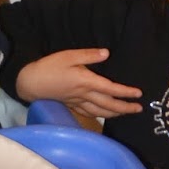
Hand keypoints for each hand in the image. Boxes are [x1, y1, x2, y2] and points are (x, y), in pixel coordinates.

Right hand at [14, 50, 141, 118]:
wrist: (30, 83)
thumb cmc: (49, 67)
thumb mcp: (68, 56)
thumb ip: (88, 55)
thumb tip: (107, 53)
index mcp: (86, 82)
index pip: (110, 89)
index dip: (125, 92)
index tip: (139, 94)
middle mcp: (84, 95)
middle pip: (108, 105)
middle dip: (125, 108)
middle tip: (138, 109)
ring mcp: (77, 102)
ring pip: (100, 112)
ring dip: (115, 114)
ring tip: (125, 113)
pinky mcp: (71, 105)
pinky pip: (89, 113)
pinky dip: (100, 115)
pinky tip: (103, 115)